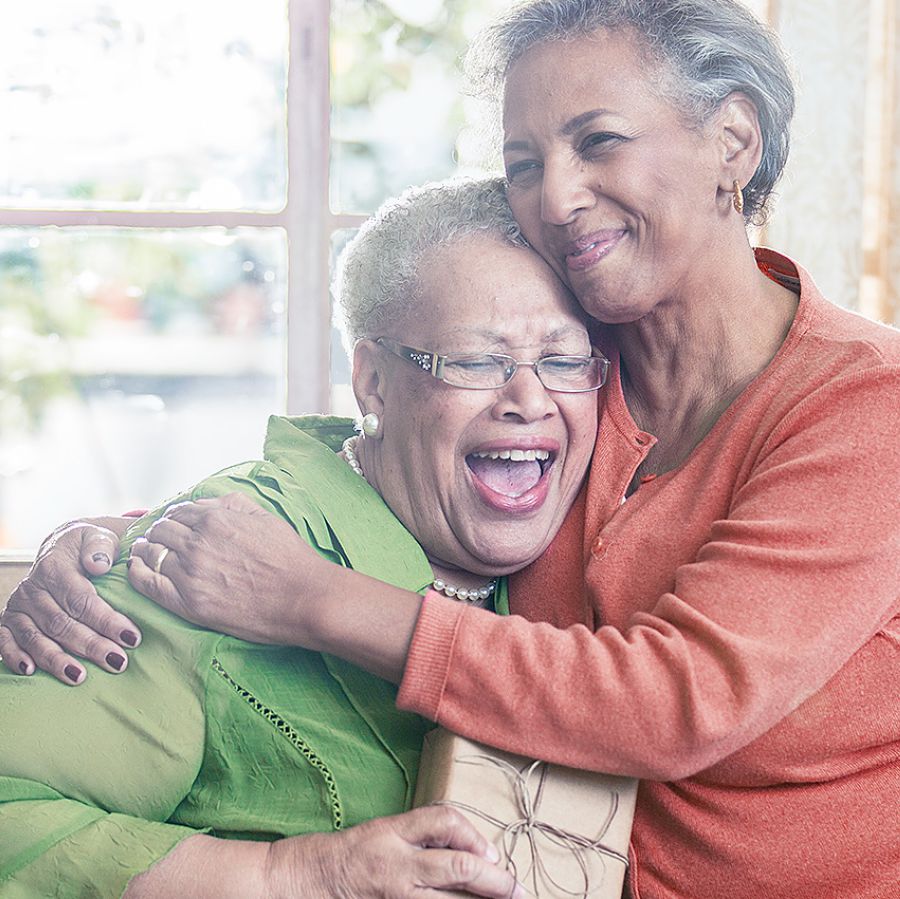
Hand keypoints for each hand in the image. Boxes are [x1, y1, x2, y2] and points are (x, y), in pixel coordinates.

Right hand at [0, 518, 138, 683]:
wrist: (61, 548)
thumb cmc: (88, 547)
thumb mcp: (97, 536)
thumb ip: (100, 546)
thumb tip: (99, 565)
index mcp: (55, 567)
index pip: (82, 599)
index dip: (106, 620)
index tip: (132, 637)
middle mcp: (32, 589)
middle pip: (62, 623)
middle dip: (91, 645)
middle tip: (117, 662)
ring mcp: (19, 607)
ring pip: (35, 637)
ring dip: (56, 659)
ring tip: (79, 677)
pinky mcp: (8, 621)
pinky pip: (5, 641)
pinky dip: (14, 657)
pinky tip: (30, 672)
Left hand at [127, 493, 331, 644]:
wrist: (305, 598)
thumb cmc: (292, 559)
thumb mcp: (267, 518)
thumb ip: (235, 504)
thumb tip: (210, 501)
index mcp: (217, 519)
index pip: (180, 511)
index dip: (173, 516)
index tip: (173, 523)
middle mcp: (198, 543)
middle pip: (161, 530)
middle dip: (159, 532)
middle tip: (159, 539)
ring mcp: (191, 574)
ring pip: (151, 554)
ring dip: (147, 550)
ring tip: (147, 553)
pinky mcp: (189, 604)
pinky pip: (148, 584)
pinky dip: (137, 573)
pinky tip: (136, 570)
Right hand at [265, 807, 522, 898]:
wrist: (299, 881)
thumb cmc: (344, 853)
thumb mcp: (382, 831)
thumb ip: (419, 836)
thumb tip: (467, 849)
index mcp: (393, 831)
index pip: (444, 820)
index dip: (474, 834)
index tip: (491, 853)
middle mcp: (396, 863)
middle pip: (457, 867)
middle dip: (494, 880)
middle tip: (516, 889)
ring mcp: (393, 895)